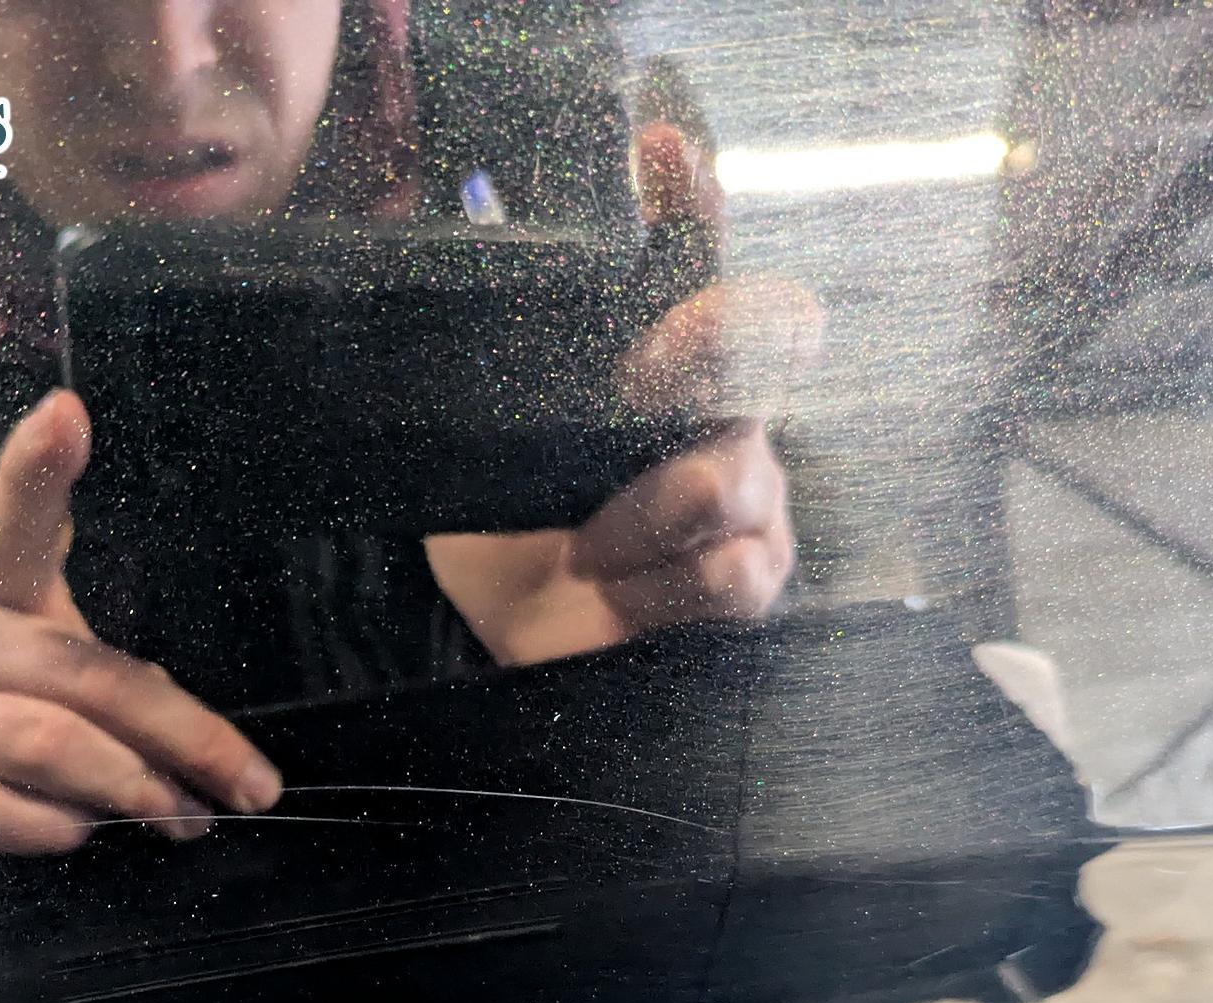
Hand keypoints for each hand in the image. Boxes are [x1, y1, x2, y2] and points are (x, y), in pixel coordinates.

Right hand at [0, 390, 282, 859]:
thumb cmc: (1, 728)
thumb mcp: (58, 681)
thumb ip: (124, 691)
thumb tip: (217, 764)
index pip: (14, 523)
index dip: (35, 467)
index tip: (67, 414)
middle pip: (81, 673)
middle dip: (183, 738)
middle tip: (246, 789)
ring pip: (42, 741)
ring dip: (128, 788)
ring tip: (181, 820)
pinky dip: (44, 827)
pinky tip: (78, 836)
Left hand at [426, 123, 820, 664]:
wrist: (505, 640)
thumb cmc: (504, 534)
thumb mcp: (490, 450)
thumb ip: (506, 376)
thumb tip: (456, 271)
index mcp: (661, 367)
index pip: (697, 263)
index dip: (692, 204)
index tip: (661, 152)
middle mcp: (724, 411)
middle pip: (757, 340)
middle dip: (696, 348)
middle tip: (638, 377)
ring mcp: (755, 490)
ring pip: (726, 476)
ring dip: (636, 520)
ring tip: (589, 551)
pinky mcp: (757, 575)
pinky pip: (730, 569)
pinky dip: (657, 588)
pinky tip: (622, 593)